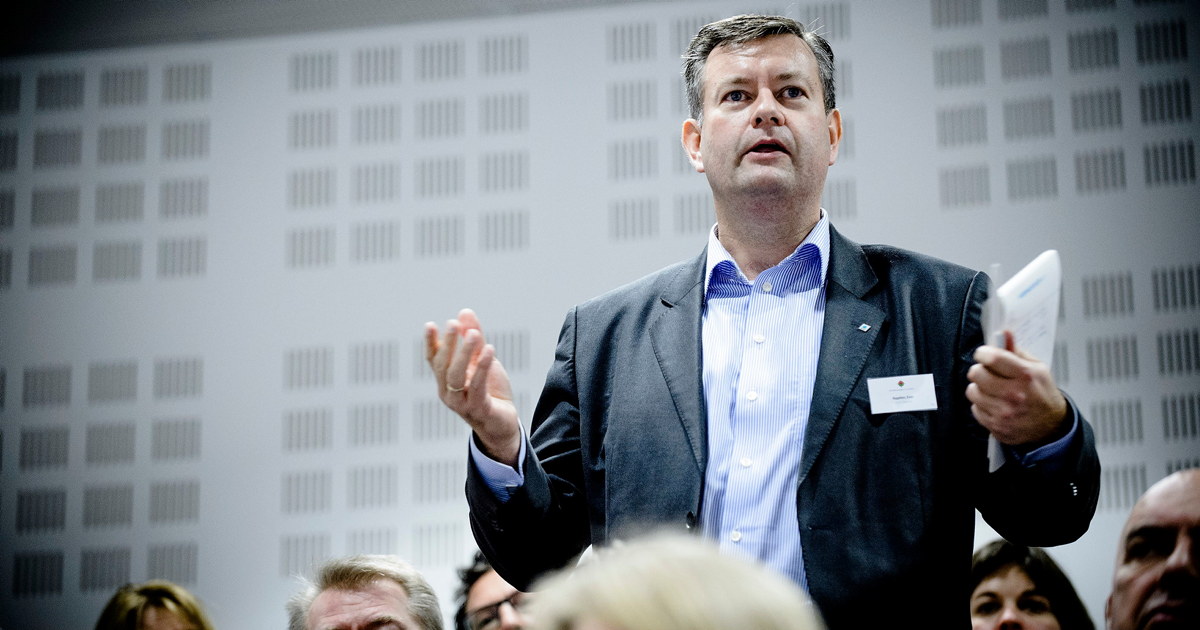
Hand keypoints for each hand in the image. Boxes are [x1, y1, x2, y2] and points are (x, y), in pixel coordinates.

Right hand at [424, 308, 521, 465]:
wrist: (503, 423)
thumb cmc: (490, 391)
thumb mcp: (483, 361)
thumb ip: (474, 339)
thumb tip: (464, 313)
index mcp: (446, 380)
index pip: (434, 360)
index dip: (431, 343)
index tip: (431, 325)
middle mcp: (448, 392)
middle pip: (443, 366)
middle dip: (448, 344)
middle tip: (453, 324)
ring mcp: (461, 403)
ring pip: (456, 376)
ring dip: (464, 354)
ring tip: (473, 334)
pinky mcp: (478, 410)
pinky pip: (478, 387)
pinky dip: (482, 368)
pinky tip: (490, 350)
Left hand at [966, 331, 1068, 447]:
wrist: (1051, 426)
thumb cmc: (1042, 394)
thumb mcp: (1037, 368)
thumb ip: (1017, 351)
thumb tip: (1003, 333)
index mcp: (1026, 376)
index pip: (993, 357)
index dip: (983, 353)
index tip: (983, 354)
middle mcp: (1014, 395)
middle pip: (977, 373)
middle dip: (980, 370)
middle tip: (988, 372)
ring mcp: (1003, 412)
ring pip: (972, 391)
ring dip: (979, 388)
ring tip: (992, 389)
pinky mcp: (995, 425)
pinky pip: (974, 408)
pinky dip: (982, 405)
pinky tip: (995, 404)